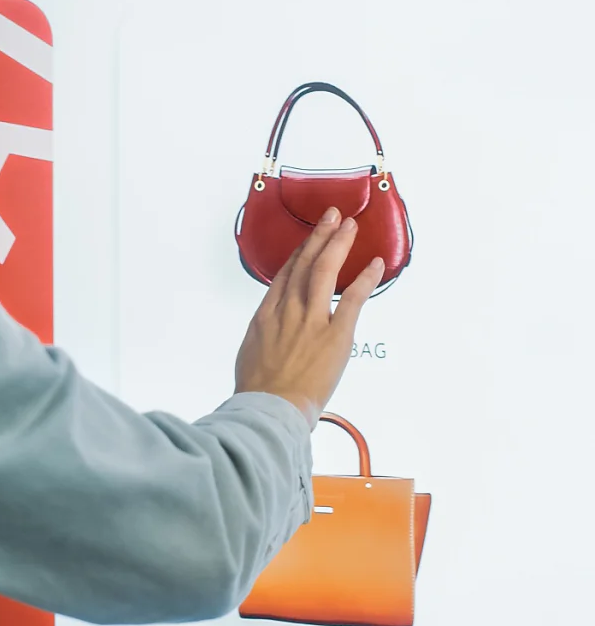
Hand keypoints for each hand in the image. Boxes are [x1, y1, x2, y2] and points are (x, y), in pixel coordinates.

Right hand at [234, 208, 383, 428]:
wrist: (269, 409)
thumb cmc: (258, 391)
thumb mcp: (251, 353)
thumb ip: (264, 335)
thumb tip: (270, 332)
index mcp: (266, 315)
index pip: (285, 274)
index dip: (299, 253)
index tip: (309, 239)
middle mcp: (288, 310)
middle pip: (305, 263)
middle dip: (319, 236)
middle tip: (332, 216)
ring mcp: (311, 320)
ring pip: (325, 271)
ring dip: (338, 244)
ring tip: (350, 226)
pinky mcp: (335, 334)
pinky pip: (353, 299)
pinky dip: (365, 279)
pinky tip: (374, 264)